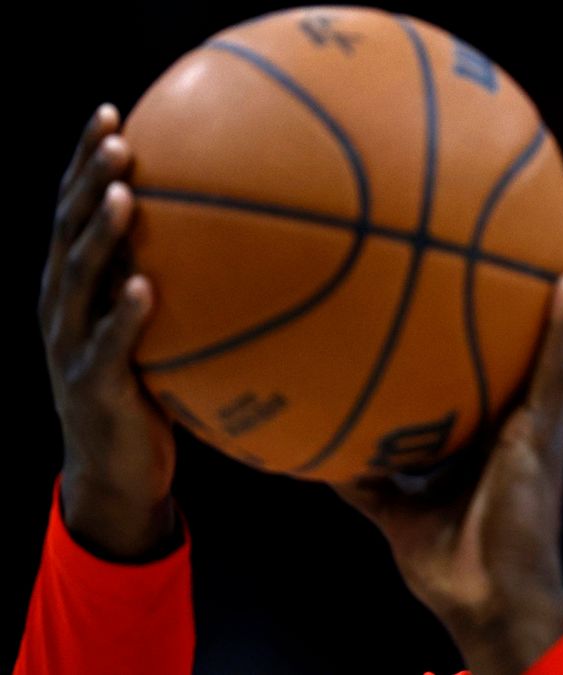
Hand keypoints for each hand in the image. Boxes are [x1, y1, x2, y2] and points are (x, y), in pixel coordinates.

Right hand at [39, 102, 178, 559]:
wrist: (117, 473)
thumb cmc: (149, 391)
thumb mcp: (160, 331)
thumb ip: (180, 284)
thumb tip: (249, 238)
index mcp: (75, 286)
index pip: (73, 210)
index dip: (84, 162)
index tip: (109, 112)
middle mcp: (63, 306)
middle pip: (67, 230)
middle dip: (88, 180)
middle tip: (116, 137)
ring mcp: (72, 345)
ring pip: (77, 279)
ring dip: (100, 234)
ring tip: (123, 194)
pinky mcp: (94, 386)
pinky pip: (110, 346)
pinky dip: (125, 316)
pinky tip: (146, 287)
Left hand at [330, 217, 562, 672]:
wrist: (483, 603)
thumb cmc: (450, 562)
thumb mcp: (393, 508)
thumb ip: (365, 473)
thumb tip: (320, 448)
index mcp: (506, 427)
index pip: (525, 355)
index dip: (534, 309)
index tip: (523, 258)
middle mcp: (532, 415)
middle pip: (561, 333)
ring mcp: (544, 424)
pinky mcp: (544, 437)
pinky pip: (560, 372)